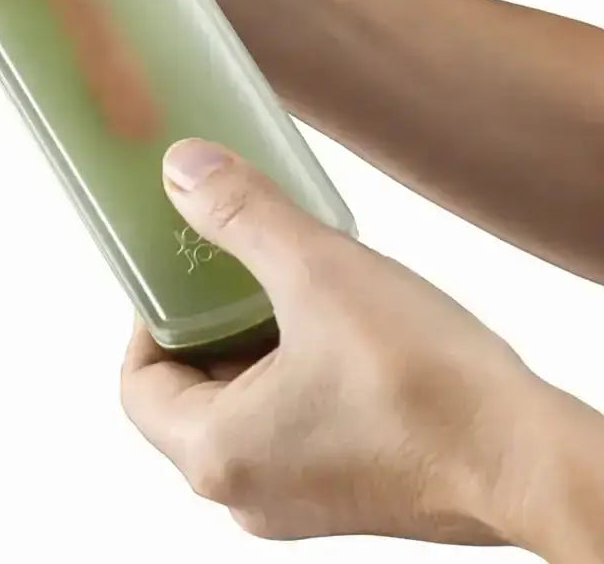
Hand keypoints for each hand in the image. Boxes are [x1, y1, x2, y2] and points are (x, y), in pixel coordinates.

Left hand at [120, 138, 551, 546]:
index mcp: (218, 454)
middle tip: (233, 268)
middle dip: (206, 325)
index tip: (180, 272)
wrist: (534, 461)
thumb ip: (242, 215)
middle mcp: (249, 493)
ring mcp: (300, 500)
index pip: (137, 384)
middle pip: (187, 395)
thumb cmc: (429, 388)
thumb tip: (184, 170)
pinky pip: (290, 427)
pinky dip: (292, 376)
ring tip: (288, 288)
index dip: (151, 319)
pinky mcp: (347, 492)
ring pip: (242, 410)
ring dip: (252, 347)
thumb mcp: (318, 273)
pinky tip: (334, 330)